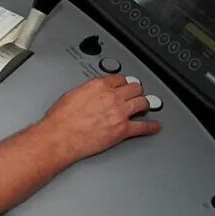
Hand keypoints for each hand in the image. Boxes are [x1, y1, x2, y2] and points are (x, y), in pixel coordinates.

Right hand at [34, 75, 159, 164]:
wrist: (60, 137)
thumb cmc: (60, 119)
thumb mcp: (72, 94)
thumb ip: (88, 91)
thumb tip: (91, 93)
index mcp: (99, 86)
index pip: (120, 78)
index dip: (124, 82)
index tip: (125, 84)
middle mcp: (112, 97)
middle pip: (135, 88)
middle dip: (136, 90)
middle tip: (137, 94)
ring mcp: (119, 113)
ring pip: (142, 103)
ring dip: (145, 104)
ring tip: (146, 106)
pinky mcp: (122, 130)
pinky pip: (143, 127)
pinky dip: (151, 127)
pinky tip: (154, 127)